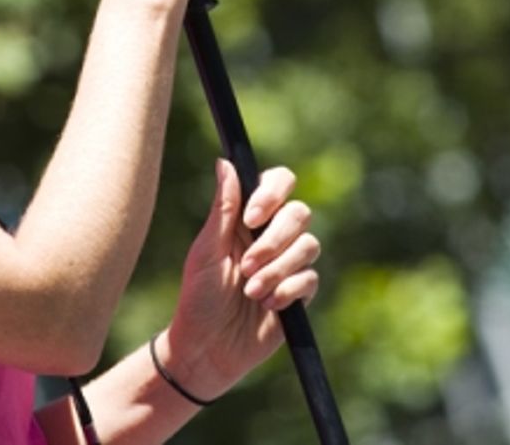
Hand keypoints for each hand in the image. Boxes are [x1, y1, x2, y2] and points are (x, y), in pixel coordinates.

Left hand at [159, 159, 320, 399]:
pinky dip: (288, 290)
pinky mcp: (299, 292)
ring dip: (278, 270)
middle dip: (274, 241)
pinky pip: (311, 278)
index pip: (278, 183)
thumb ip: (222, 208)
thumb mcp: (206, 251)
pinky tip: (267, 305)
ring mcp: (287, 263)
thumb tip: (225, 161)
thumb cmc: (198, 297)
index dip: (272, 194)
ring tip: (251, 291)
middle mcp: (271, 236)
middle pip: (299, 213)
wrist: (207, 348)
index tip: (250, 218)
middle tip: (246, 267)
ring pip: (309, 245)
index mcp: (247, 219)